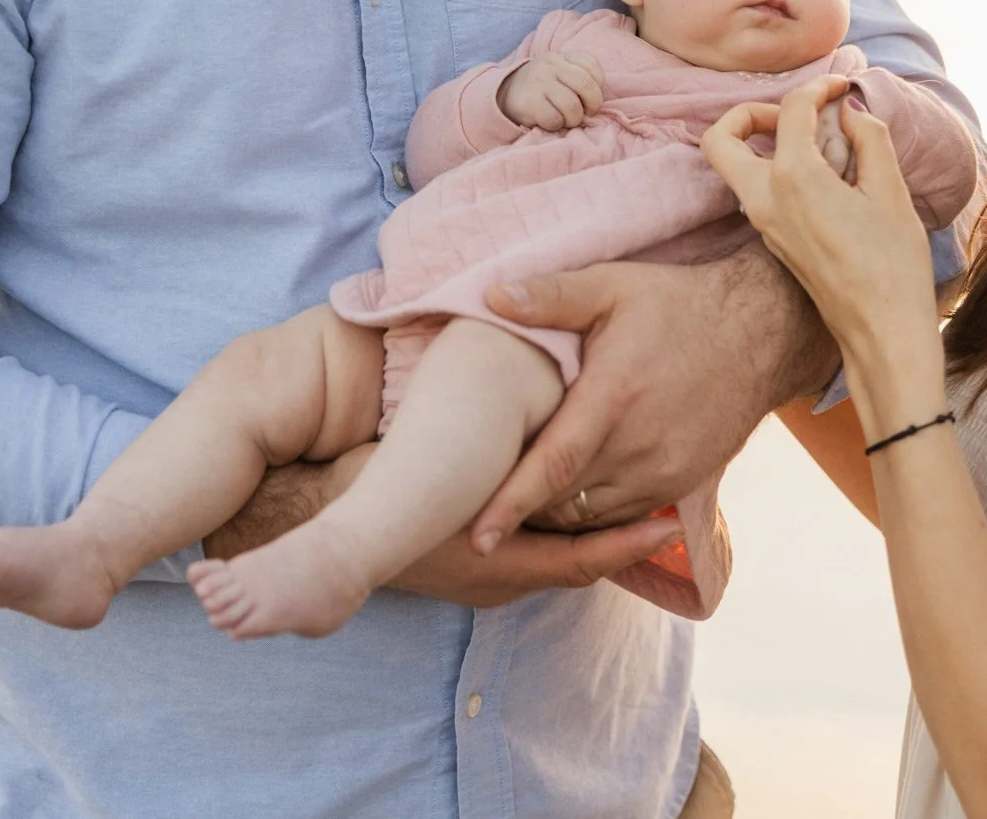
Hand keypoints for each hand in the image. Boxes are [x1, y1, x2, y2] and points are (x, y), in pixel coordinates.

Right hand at [205, 444, 682, 609]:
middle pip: (580, 563)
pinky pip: (537, 556)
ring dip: (595, 532)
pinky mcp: (475, 570)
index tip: (670, 522)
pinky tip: (578, 496)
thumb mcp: (418, 467)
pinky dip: (564, 532)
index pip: (581, 561)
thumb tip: (507, 405)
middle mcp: (498, 580)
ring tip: (645, 498)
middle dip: (623, 537)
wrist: (312, 532)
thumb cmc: (371, 485)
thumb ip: (471, 438)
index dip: (627, 543)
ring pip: (560, 559)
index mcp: (496, 561)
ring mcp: (486, 581)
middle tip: (674, 504)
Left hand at [470, 246, 833, 548]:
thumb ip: (551, 296)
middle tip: (477, 507)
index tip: (476, 538)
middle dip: (520, 511)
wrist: (759, 334)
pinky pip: (623, 518)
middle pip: (563, 501)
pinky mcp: (680, 485)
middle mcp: (639, 446)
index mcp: (613, 397)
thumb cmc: (676, 306)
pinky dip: (590, 516)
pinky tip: (567, 497)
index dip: (510, 505)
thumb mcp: (612, 285)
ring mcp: (663, 472)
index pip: (551, 466)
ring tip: (517, 505)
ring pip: (591, 517)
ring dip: (554, 515)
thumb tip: (490, 297)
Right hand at [498, 51, 606, 130]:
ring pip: (571, 105)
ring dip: (574, 119)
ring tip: (568, 119)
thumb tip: (598, 99)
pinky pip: (554, 119)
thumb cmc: (541, 87)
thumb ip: (578, 75)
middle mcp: (550, 66)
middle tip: (587, 113)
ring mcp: (539, 83)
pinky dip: (557, 125)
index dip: (599, 84)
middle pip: (585, 84)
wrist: (504, 93)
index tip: (592, 96)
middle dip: (593, 104)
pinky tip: (551, 121)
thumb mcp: (558, 72)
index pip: (591, 64)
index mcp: (561, 57)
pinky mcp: (529, 102)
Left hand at [701, 78, 945, 432]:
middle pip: (721, 139)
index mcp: (793, 178)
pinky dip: (779, 169)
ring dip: (765, 142)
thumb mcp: (891, 192)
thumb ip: (870, 140)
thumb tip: (852, 114)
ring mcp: (763, 223)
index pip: (791, 109)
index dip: (819, 87)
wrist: (881, 331)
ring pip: (735, 167)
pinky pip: (758, 190)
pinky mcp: (773, 241)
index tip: (844, 86)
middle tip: (798, 115)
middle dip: (751, 113)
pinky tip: (826, 174)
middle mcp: (764, 199)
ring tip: (820, 142)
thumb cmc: (893, 265)